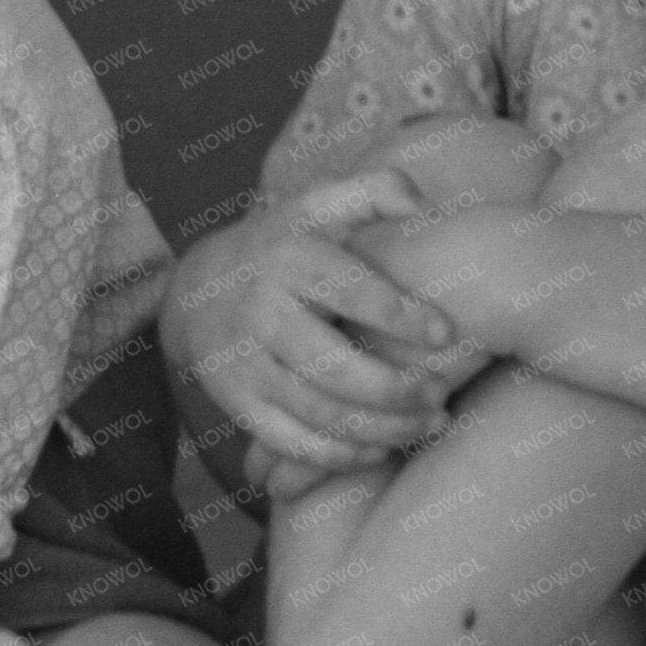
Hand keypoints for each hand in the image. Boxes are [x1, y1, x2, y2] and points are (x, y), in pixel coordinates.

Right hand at [167, 168, 475, 492]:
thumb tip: (421, 202)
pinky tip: (381, 448)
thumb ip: (372, 191)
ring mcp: (245, 363)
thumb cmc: (286, 244)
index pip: (346, 290)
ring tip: (429, 423)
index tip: (446, 331)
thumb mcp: (318, 205)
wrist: (199, 288)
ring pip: (318, 411)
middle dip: (395, 389)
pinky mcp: (238, 403)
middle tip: (442, 394)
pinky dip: (339, 454)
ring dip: (380, 428)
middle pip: (333, 367)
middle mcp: (262, 313)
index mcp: (289, 261)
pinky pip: (291, 441)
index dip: (398, 314)